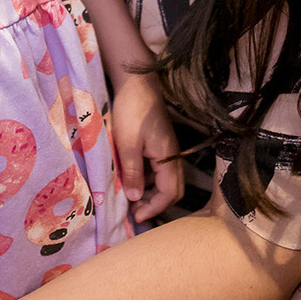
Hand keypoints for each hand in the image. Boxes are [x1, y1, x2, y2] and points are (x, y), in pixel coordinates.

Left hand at [110, 76, 183, 222]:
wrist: (137, 83)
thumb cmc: (132, 111)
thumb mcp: (128, 144)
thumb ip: (132, 172)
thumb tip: (134, 198)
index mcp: (168, 157)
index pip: (170, 193)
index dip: (155, 208)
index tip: (137, 216)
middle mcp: (172, 156)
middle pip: (171, 189)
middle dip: (154, 203)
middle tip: (133, 211)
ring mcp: (166, 149)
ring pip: (163, 179)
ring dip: (148, 191)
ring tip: (128, 197)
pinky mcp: (159, 144)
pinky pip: (156, 168)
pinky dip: (145, 177)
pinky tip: (129, 176)